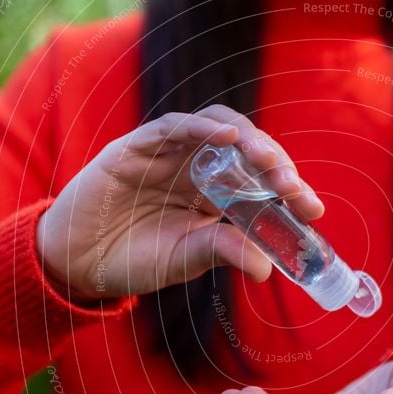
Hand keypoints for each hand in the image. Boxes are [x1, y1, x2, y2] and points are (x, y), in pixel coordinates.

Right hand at [36, 104, 323, 300]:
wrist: (80, 265)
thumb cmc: (136, 259)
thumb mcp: (187, 259)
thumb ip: (223, 252)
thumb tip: (265, 267)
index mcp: (215, 193)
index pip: (260, 179)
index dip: (289, 188)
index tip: (312, 209)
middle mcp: (197, 167)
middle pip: (247, 149)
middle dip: (275, 165)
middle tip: (293, 189)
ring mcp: (169, 153)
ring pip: (217, 128)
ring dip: (248, 140)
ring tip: (270, 163)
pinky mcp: (137, 147)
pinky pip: (173, 126)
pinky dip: (202, 128)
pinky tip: (227, 137)